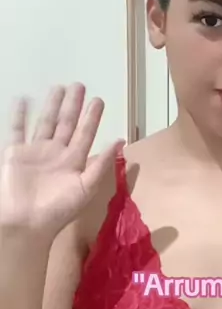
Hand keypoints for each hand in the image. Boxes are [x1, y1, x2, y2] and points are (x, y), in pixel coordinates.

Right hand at [0, 83, 123, 238]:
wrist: (26, 223)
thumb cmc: (58, 209)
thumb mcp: (86, 187)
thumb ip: (101, 164)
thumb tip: (120, 140)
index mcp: (73, 163)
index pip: (84, 134)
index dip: (92, 118)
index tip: (99, 100)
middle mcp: (55, 154)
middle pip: (66, 124)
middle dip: (73, 106)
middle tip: (79, 85)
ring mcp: (35, 153)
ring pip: (45, 123)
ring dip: (51, 106)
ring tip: (58, 87)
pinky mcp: (15, 154)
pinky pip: (17, 130)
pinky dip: (19, 115)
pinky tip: (23, 99)